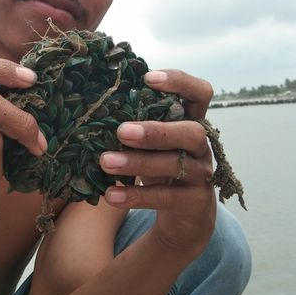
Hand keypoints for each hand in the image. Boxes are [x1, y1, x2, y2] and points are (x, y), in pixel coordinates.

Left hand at [99, 69, 216, 255]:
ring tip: (105, 162)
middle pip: (192, 132)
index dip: (180, 82)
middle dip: (156, 131)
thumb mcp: (152, 143)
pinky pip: (167, 197)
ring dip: (138, 163)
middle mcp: (201, 145)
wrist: (185, 215)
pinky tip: (111, 194)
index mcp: (191, 122)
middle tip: (121, 131)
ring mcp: (202, 174)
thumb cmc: (160, 165)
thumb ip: (137, 123)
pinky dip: (136, 196)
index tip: (147, 79)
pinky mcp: (195, 202)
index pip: (200, 93)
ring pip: (175, 165)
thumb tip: (93, 104)